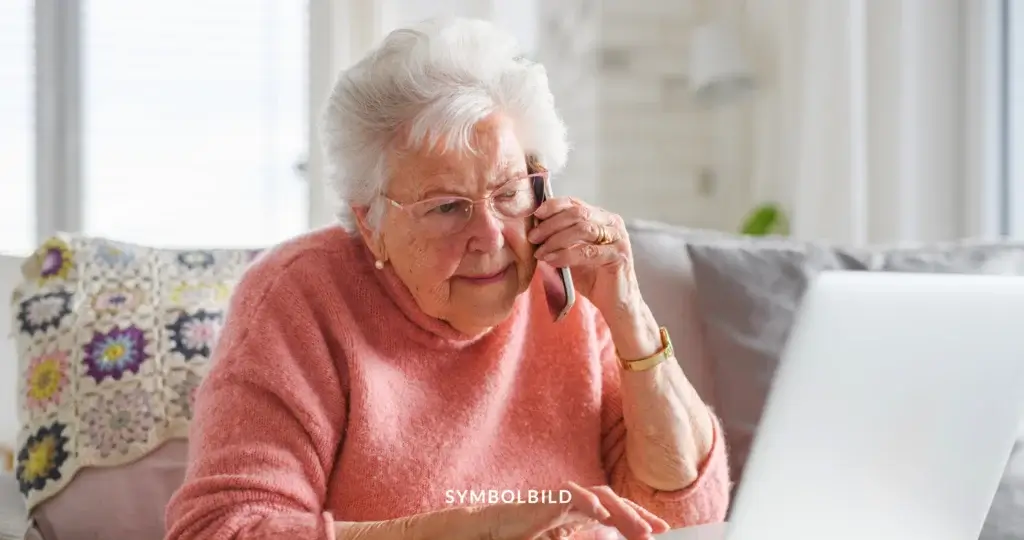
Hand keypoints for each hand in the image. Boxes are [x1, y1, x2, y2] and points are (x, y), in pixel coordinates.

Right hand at [480, 481, 669, 539]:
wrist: (490, 531)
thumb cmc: (521, 538)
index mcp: (578, 514)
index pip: (615, 511)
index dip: (638, 518)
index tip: (661, 530)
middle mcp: (574, 502)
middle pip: (614, 501)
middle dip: (638, 514)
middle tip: (659, 530)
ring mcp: (562, 498)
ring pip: (600, 495)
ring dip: (622, 512)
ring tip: (640, 529)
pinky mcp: (547, 499)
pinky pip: (573, 495)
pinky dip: (589, 503)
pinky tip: (602, 515)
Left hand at [529, 197, 638, 315]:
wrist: (615, 302)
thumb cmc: (593, 278)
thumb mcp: (572, 254)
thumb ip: (559, 239)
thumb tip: (534, 230)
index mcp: (601, 218)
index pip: (575, 203)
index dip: (554, 206)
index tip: (535, 214)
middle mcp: (612, 223)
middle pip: (578, 213)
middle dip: (551, 224)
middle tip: (533, 237)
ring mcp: (618, 238)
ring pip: (583, 229)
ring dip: (556, 239)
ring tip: (540, 252)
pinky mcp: (619, 256)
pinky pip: (588, 251)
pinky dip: (566, 255)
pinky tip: (552, 260)